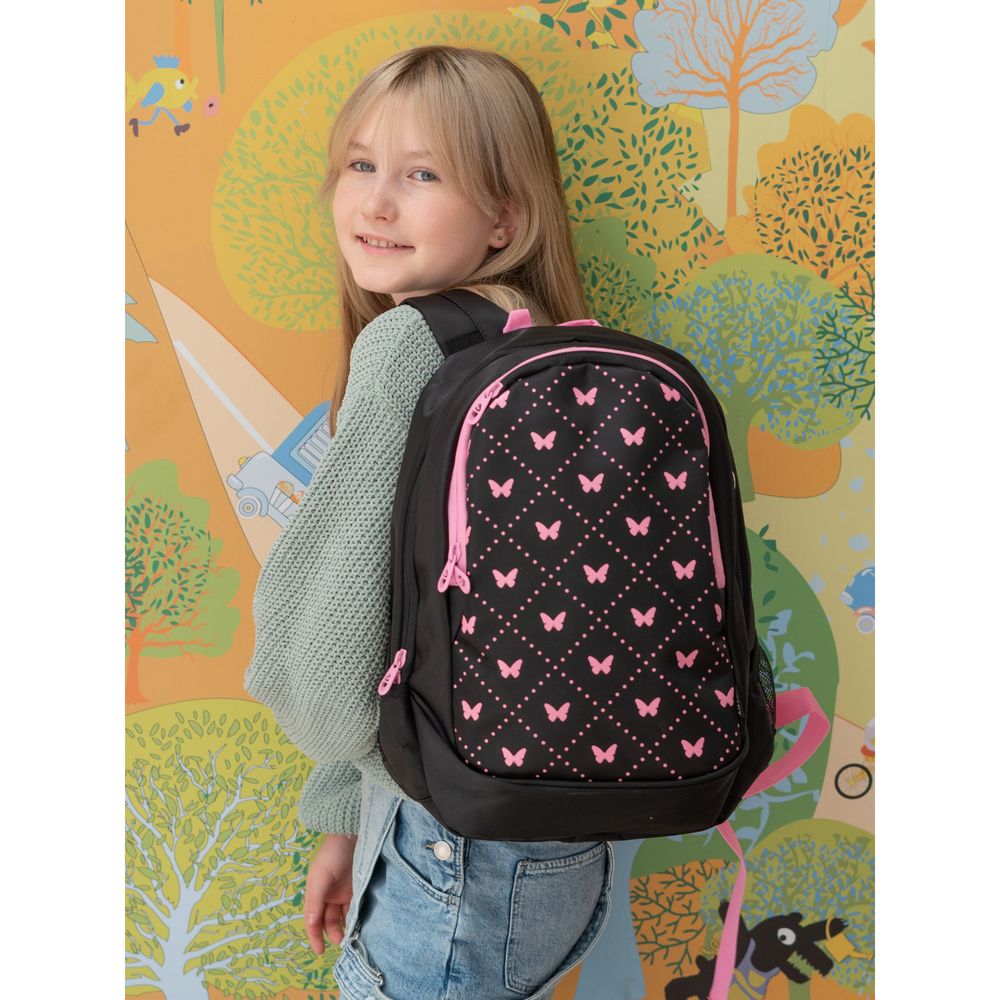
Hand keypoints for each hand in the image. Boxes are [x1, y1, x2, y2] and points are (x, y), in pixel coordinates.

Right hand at [304, 833, 358, 953]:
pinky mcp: (357, 889)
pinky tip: (359, 925)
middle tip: (343, 942)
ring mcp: (343, 893)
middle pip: (328, 922)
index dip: (314, 937)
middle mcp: (328, 895)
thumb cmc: (333, 854)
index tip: (320, 952)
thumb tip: (309, 924)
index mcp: (315, 893)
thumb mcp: (320, 877)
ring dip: (344, 928)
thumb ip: (315, 901)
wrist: (352, 834)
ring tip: (352, 936)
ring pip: (341, 917)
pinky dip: (355, 918)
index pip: (313, 920)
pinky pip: (354, 909)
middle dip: (333, 934)